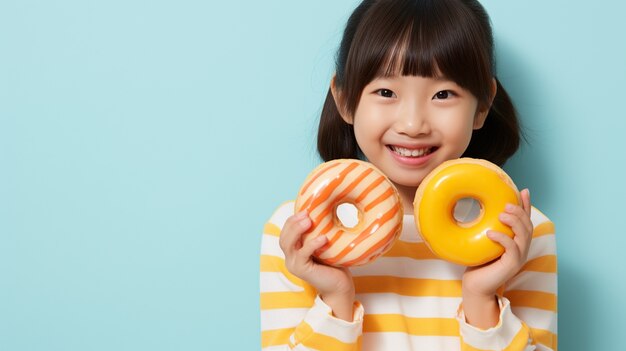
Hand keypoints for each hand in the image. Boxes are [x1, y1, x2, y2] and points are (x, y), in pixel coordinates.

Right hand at [279, 211, 355, 320]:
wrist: (340, 286)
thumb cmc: (335, 265)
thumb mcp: (325, 245)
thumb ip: (320, 233)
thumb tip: (327, 211)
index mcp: (294, 251)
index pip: (286, 232)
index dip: (292, 220)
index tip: (305, 210)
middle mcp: (290, 258)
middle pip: (284, 236)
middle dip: (293, 223)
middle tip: (306, 214)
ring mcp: (294, 265)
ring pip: (288, 244)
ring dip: (297, 230)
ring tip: (309, 221)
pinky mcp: (301, 270)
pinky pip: (302, 254)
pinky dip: (312, 244)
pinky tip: (323, 238)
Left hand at [461, 189, 532, 326]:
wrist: (476, 286)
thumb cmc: (478, 264)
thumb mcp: (485, 242)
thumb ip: (490, 229)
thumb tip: (485, 210)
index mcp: (517, 242)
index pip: (526, 221)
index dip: (526, 206)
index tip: (523, 191)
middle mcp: (522, 249)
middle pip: (528, 226)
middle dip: (520, 212)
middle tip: (507, 204)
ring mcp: (518, 258)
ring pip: (524, 236)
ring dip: (514, 222)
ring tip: (502, 214)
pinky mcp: (512, 266)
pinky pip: (512, 249)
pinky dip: (503, 238)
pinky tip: (490, 233)